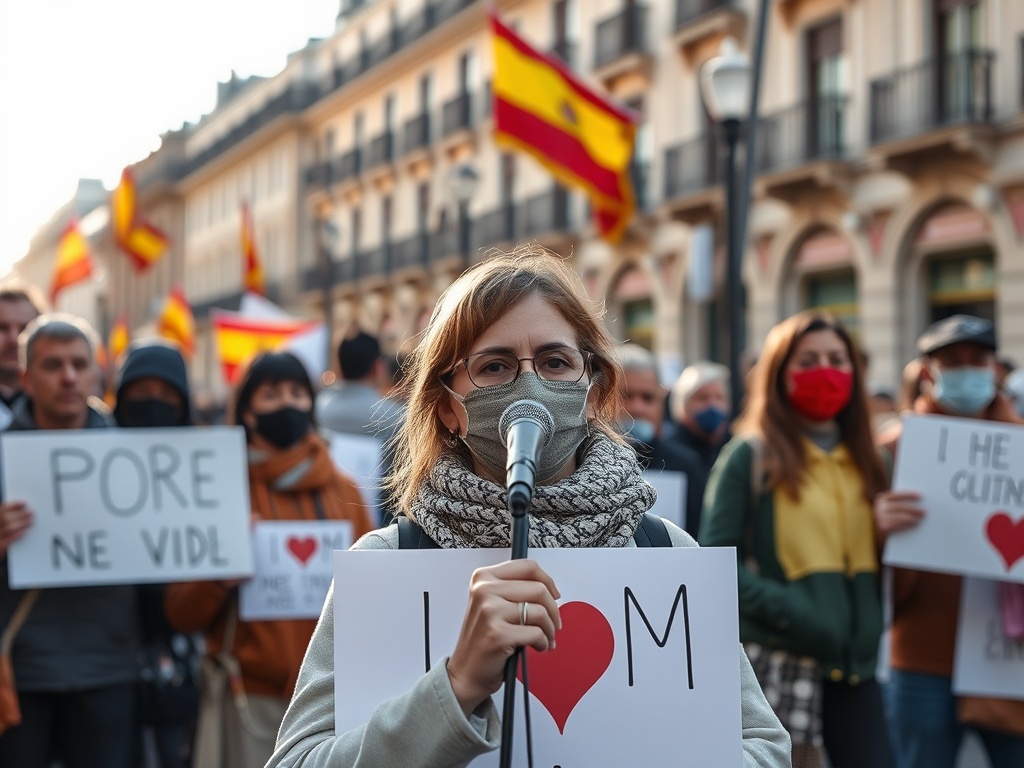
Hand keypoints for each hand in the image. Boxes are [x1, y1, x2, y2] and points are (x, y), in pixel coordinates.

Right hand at [0, 500, 33, 557]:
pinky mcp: (0, 547)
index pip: (1, 510)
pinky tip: (25, 531)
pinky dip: (18, 534)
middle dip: (20, 514)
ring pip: (9, 528)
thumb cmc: (0, 535)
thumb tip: (22, 508)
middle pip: (5, 518)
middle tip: (31, 512)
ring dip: (22, 523)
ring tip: (31, 520)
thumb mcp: (1, 525)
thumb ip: (7, 517)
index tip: (24, 503)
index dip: (13, 505)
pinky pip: (9, 540)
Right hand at [446, 559, 561, 715]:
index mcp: (484, 577)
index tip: (554, 595)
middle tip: (554, 624)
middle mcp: (484, 590)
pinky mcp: (498, 634)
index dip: (548, 581)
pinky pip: (536, 633)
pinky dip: (543, 643)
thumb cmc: (483, 639)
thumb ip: (515, 589)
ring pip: (540, 612)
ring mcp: (489, 611)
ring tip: (545, 637)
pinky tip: (536, 647)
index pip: (527, 567)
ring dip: (550, 629)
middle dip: (554, 610)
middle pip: (539, 589)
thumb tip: (548, 588)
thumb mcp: (493, 604)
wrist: (465, 672)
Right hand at [874, 490, 924, 536]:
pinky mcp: (883, 526)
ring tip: (922, 518)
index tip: (921, 496)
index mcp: (881, 498)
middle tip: (925, 511)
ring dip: (913, 517)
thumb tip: (918, 501)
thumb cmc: (888, 518)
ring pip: (901, 516)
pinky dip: (908, 524)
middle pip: (900, 506)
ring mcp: (880, 517)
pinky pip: (899, 525)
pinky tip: (915, 524)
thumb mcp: (890, 508)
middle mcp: (879, 506)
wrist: (877, 532)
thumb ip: (899, 503)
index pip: (897, 494)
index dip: (909, 494)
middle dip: (914, 509)